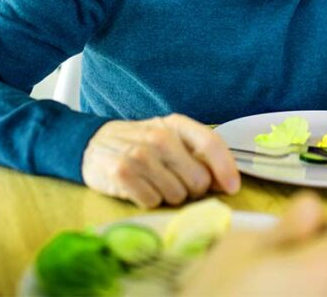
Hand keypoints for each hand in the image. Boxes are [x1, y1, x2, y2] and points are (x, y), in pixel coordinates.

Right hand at [81, 114, 240, 207]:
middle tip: (177, 182)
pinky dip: (149, 200)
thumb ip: (199, 155)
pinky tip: (139, 188)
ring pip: (176, 195)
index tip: (233, 188)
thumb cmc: (142, 143)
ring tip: (154, 182)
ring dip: (169, 196)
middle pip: (198, 180)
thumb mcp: (171, 138)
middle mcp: (159, 136)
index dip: (226, 168)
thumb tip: (227, 183)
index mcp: (176, 124)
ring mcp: (139, 154)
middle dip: (192, 189)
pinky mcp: (121, 173)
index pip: (210, 143)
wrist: (94, 144)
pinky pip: (152, 202)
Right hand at [179, 192, 326, 296]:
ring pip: (322, 290)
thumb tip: (314, 206)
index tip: (303, 235)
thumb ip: (285, 227)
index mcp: (324, 267)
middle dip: (310, 261)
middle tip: (268, 265)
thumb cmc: (218, 290)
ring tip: (260, 289)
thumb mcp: (241, 247)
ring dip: (300, 286)